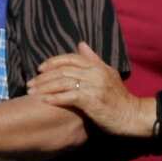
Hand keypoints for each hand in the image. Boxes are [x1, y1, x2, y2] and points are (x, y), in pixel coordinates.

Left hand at [26, 43, 149, 137]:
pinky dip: (54, 98)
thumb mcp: (108, 74)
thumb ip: (93, 59)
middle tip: (30, 83)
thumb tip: (81, 44)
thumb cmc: (119, 98)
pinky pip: (68, 97)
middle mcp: (94, 73)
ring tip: (32, 93)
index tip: (40, 69)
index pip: (70, 58)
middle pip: (63, 70)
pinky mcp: (92, 100)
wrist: (132, 116)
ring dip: (45, 87)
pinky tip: (44, 101)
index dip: (53, 62)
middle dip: (43, 77)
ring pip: (63, 82)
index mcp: (97, 66)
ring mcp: (93, 86)